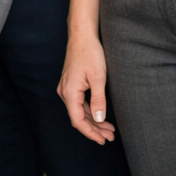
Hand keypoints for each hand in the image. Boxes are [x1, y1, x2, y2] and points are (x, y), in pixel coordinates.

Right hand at [58, 30, 116, 144]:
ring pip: (79, 111)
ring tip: (109, 129)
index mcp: (69, 92)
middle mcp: (64, 92)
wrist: (82, 35)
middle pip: (78, 117)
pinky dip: (90, 111)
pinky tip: (100, 116)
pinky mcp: (71, 84)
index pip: (77, 120)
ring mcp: (66, 88)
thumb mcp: (98, 78)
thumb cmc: (90, 53)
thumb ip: (98, 101)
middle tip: (110, 137)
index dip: (90, 133)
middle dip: (95, 128)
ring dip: (93, 121)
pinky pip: (79, 103)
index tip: (102, 140)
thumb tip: (99, 119)